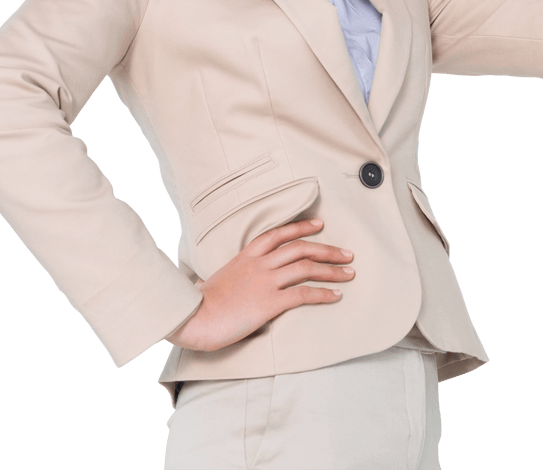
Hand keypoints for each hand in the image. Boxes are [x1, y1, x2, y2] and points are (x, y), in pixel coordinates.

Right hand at [164, 218, 353, 351]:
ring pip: (307, 268)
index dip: (302, 227)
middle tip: (347, 254)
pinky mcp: (270, 302)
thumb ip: (224, 277)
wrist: (193, 317)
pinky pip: (303, 294)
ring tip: (349, 273)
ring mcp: (266, 281)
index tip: (320, 224)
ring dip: (332, 270)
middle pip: (301, 248)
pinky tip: (335, 295)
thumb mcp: (213, 280)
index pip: (280, 234)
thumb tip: (211, 282)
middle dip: (328, 249)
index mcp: (247, 255)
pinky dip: (323, 293)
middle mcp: (260, 264)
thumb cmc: (199, 303)